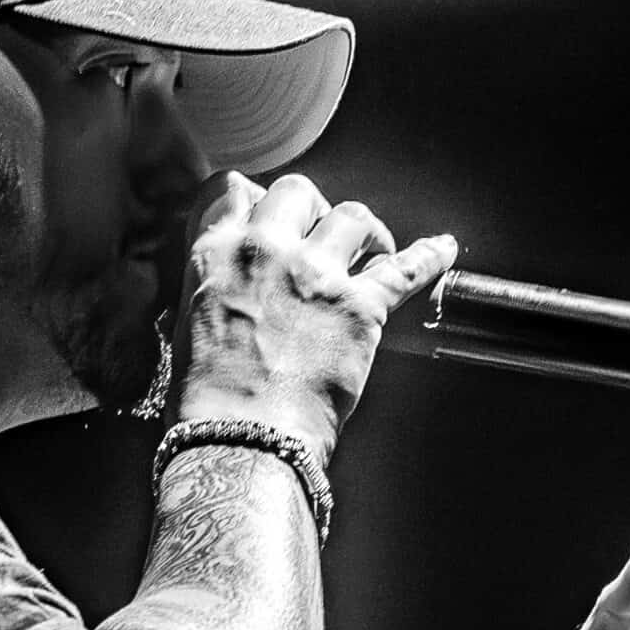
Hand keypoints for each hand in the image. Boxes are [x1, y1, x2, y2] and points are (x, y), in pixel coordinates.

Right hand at [171, 171, 456, 465]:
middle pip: (297, 191)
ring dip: (363, 232)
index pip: (231, 189)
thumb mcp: (185, 327)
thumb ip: (210, 290)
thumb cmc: (208, 401)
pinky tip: (444, 250)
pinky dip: (430, 258)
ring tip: (370, 252)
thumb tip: (222, 291)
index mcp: (214, 254)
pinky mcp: (361, 308)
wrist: (242, 441)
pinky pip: (406, 270)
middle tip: (318, 238)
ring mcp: (317, 275)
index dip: (253, 199)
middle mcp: (266, 251)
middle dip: (310, 211)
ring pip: (352, 217)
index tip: (267, 215)